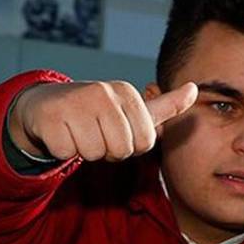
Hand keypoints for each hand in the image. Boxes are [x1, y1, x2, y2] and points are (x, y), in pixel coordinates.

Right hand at [8, 79, 197, 163]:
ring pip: (93, 154)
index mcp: (126, 93)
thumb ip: (164, 106)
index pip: (143, 143)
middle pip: (120, 150)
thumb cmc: (96, 113)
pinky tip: (61, 131)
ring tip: (79, 131)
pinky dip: (62, 149)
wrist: (48, 106)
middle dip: (107, 151)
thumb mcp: (132, 109)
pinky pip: (67, 152)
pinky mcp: (51, 116)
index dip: (129, 147)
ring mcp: (76, 101)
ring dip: (85, 151)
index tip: (115, 131)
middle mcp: (103, 92)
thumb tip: (195, 90)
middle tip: (95, 133)